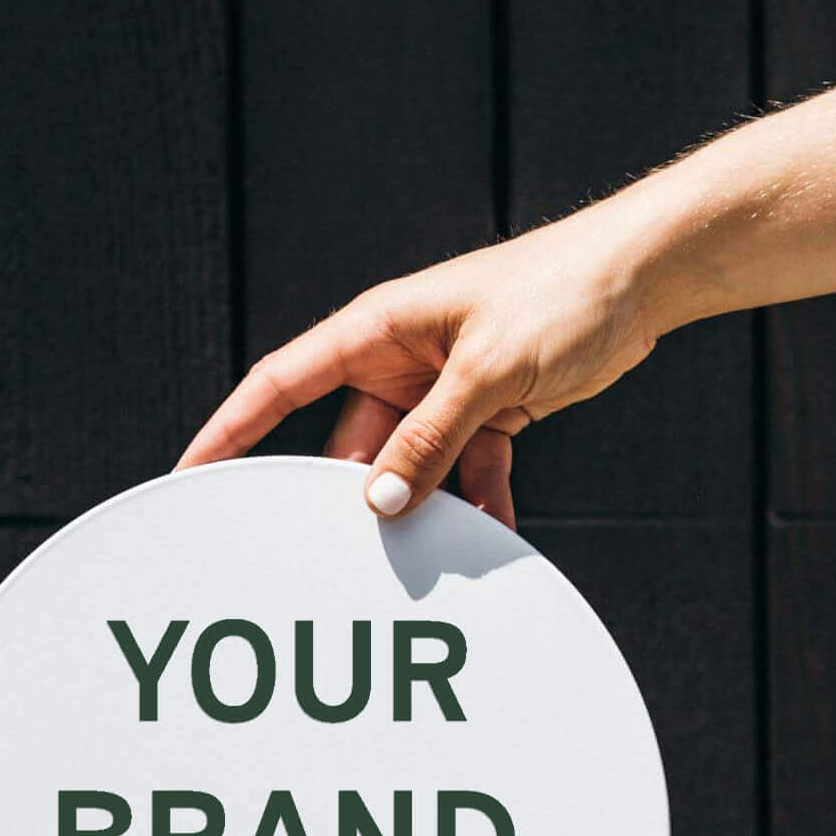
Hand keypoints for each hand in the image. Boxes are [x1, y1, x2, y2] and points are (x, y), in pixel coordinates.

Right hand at [174, 197, 688, 527]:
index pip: (280, 384)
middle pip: (350, 446)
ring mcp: (442, 390)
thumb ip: (430, 441)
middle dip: (348, 499)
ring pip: (409, 468)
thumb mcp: (486, 373)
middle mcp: (399, 361)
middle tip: (334, 554)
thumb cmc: (560, 293)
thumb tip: (380, 505)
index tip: (192, 474)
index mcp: (376, 330)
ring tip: (425, 558)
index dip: (231, 432)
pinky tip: (489, 538)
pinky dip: (476, 505)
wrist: (642, 276)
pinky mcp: (487, 411)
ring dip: (420, 510)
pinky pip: (465, 472)